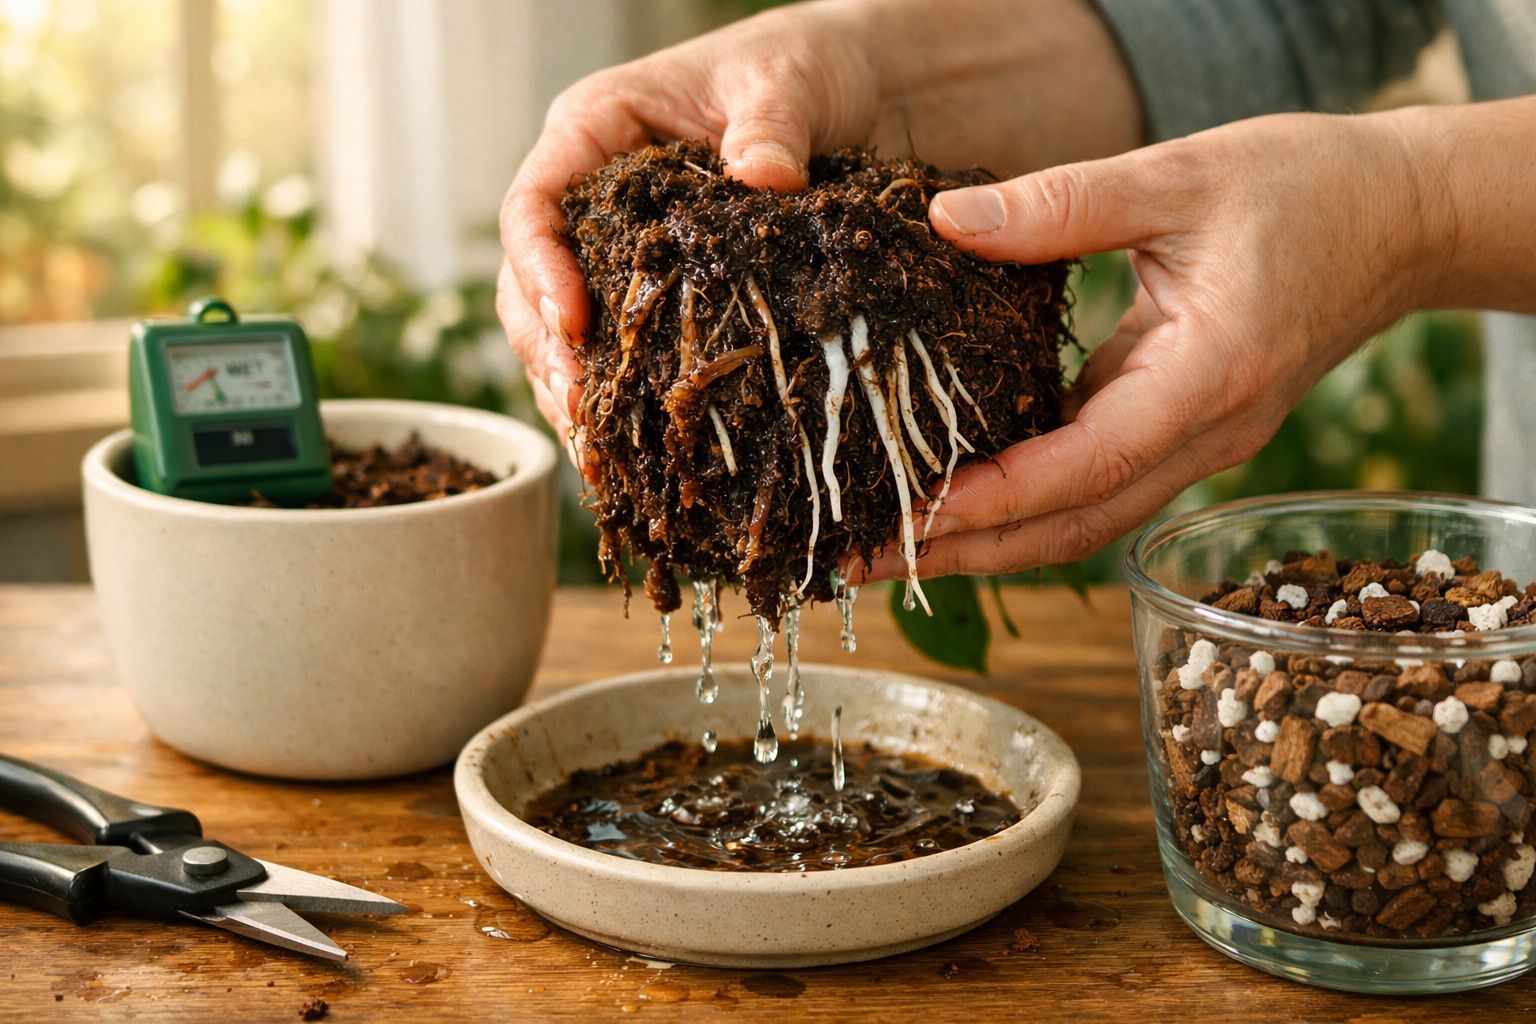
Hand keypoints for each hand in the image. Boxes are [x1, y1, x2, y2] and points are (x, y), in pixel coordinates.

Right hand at [496, 3, 880, 461]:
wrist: (858, 85)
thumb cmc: (807, 64)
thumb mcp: (790, 80)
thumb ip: (771, 125)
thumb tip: (763, 179)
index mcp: (595, 129)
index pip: (534, 206)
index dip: (541, 271)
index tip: (574, 326)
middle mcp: (594, 196)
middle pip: (531, 283)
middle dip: (549, 353)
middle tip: (582, 413)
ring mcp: (623, 247)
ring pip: (565, 329)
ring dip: (574, 390)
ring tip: (598, 452)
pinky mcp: (665, 289)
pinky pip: (625, 349)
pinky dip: (625, 398)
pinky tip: (636, 448)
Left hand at [855, 108, 1453, 580]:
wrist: (1399, 222)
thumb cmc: (1304, 188)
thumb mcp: (1179, 177)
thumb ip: (1062, 204)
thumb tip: (947, 223)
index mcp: (1209, 380)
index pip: (1090, 466)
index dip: (997, 500)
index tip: (912, 515)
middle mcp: (1205, 437)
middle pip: (1074, 527)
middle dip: (965, 553)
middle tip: (856, 560)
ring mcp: (1196, 448)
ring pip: (1081, 523)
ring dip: (985, 545)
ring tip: (885, 546)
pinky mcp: (1179, 435)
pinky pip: (1091, 490)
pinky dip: (1021, 507)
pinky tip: (954, 500)